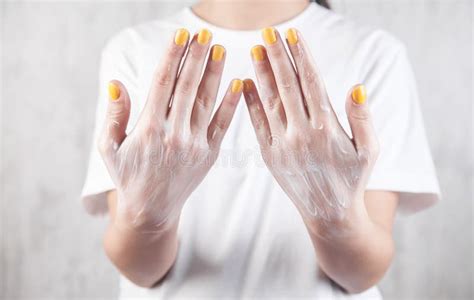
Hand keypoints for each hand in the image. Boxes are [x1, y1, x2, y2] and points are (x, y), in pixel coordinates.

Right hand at [99, 29, 241, 232]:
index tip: (180, 36)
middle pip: (187, 86)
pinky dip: (231, 102)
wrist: (151, 210)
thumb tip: (117, 82)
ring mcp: (195, 144)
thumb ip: (114, 115)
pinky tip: (239, 82)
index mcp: (148, 129)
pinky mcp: (209, 154)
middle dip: (196, 57)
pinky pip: (222, 124)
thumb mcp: (109, 147)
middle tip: (203, 33)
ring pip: (206, 101)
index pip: (163, 84)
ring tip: (219, 48)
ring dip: (214, 72)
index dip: (172, 57)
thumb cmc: (127, 175)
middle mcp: (174, 134)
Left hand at [243, 28, 378, 230]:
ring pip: (270, 102)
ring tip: (255, 49)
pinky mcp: (270, 156)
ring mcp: (283, 145)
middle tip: (268, 32)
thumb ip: (362, 118)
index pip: (311, 83)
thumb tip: (356, 87)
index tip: (293, 34)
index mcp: (328, 129)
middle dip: (277, 57)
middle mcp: (302, 134)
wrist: (330, 215)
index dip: (301, 56)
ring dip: (262, 74)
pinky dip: (251, 103)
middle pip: (287, 86)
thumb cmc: (353, 180)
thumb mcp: (369, 151)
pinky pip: (258, 125)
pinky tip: (244, 83)